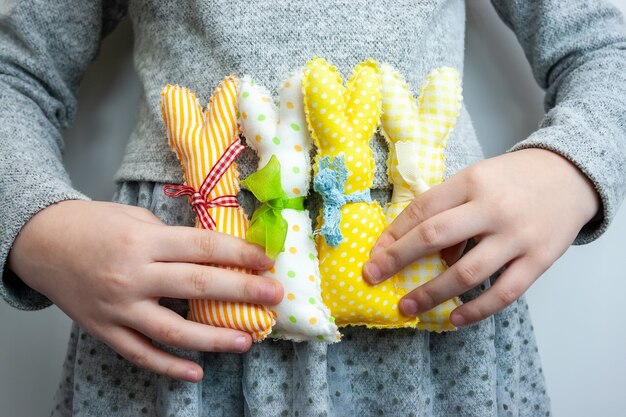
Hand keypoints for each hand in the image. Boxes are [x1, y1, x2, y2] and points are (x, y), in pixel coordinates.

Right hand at [7, 200, 282, 381]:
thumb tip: (215, 255)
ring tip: (246, 341)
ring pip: (173, 330)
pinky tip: (196, 371)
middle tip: (274, 296)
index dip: (239, 254)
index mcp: (145, 241)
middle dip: (241, 291)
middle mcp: (133, 275)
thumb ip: (173, 239)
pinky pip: (141, 354)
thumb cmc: (95, 225)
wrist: (43, 243)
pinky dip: (169, 366)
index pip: (203, 247)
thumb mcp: (136, 219)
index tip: (267, 261)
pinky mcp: (105, 330)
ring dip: (214, 338)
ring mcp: (118, 307)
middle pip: (197, 286)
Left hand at [363, 149, 599, 326]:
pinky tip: (453, 318)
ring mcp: (517, 236)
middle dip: (397, 259)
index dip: (393, 233)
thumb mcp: (478, 178)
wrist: (571, 176)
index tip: (374, 254)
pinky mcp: (539, 260)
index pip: (422, 209)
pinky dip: (476, 310)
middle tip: (372, 277)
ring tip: (406, 307)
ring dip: (431, 293)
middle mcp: (492, 207)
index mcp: (471, 182)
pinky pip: (503, 293)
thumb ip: (450, 208)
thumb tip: (424, 253)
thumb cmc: (513, 179)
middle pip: (435, 236)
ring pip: (466, 272)